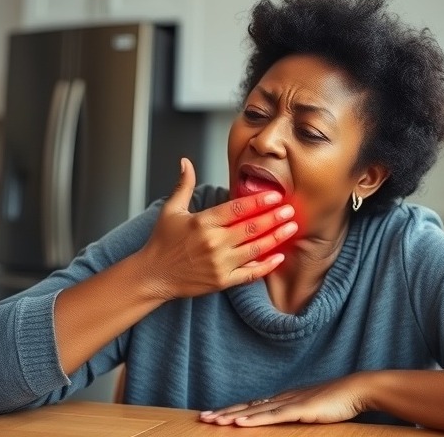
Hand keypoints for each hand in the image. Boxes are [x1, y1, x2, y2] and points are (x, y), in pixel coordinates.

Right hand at [140, 158, 297, 299]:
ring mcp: (219, 264)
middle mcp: (213, 243)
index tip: (275, 196)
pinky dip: (266, 266)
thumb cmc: (162, 242)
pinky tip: (279, 257)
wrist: (153, 276)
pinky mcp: (221, 281)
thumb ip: (183, 185)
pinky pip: (250, 274)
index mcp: (202, 223)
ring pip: (255, 249)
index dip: (258, 202)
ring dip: (276, 238)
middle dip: (274, 218)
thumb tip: (185, 161)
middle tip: (290, 210)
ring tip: (291, 228)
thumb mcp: (171, 210)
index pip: (237, 209)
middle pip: (251, 228)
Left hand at [199, 374, 366, 426]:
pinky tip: (239, 423)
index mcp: (284, 398)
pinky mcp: (299, 409)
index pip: (252, 405)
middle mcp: (282, 398)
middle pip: (247, 406)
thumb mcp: (312, 410)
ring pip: (254, 411)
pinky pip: (272, 416)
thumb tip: (286, 420)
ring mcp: (289, 402)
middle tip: (202, 418)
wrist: (356, 390)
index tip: (214, 415)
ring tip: (213, 421)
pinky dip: (254, 419)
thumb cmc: (337, 401)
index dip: (232, 410)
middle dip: (224, 412)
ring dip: (232, 416)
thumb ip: (298, 414)